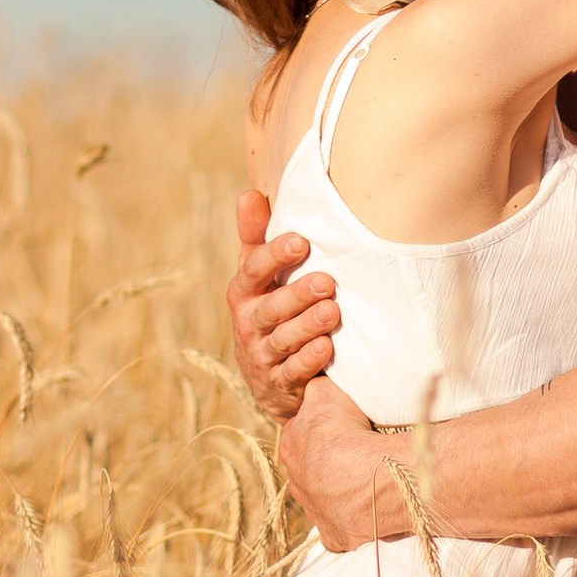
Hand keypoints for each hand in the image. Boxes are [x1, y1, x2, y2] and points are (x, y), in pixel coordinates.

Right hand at [228, 186, 340, 417]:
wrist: (268, 378)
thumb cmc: (269, 309)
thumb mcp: (259, 276)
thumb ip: (256, 238)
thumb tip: (250, 194)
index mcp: (243, 292)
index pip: (253, 270)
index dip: (275, 255)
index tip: (302, 241)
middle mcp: (248, 323)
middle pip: (270, 308)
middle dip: (297, 294)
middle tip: (326, 281)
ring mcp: (262, 355)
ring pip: (283, 340)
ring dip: (307, 326)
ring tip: (332, 312)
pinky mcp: (279, 383)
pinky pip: (293, 372)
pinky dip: (309, 361)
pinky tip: (327, 348)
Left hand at [279, 378, 387, 553]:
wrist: (364, 477)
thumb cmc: (344, 431)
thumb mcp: (326, 392)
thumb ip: (318, 387)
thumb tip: (315, 381)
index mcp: (291, 447)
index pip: (303, 435)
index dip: (324, 430)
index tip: (345, 428)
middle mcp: (297, 482)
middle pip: (313, 470)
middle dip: (332, 463)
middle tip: (359, 455)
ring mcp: (315, 512)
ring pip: (327, 499)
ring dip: (344, 491)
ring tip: (371, 481)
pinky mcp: (334, 535)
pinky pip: (343, 527)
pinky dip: (356, 520)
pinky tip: (373, 510)